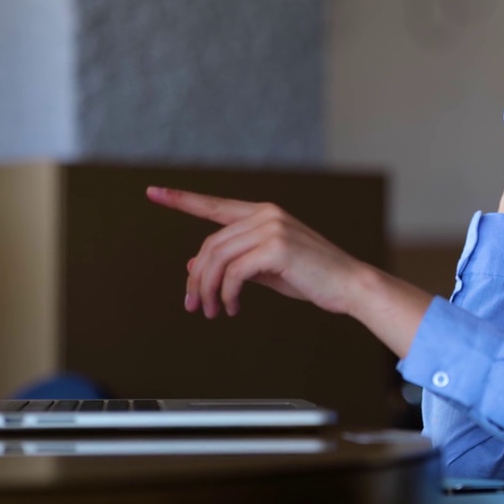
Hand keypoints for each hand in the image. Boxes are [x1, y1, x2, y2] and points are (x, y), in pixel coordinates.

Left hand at [145, 187, 369, 318]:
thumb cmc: (312, 278)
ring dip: (207, 290)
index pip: (214, 205)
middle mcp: (267, 215)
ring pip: (217, 260)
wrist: (349, 285)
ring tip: (210, 311)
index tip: (154, 192)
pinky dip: (226, 295)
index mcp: (264, 214)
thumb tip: (194, 265)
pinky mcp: (277, 248)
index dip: (181, 200)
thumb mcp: (266, 269)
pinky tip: (232, 308)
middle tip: (193, 305)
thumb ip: (233, 263)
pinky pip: (234, 274)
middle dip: (196, 279)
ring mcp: (272, 229)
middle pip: (210, 245)